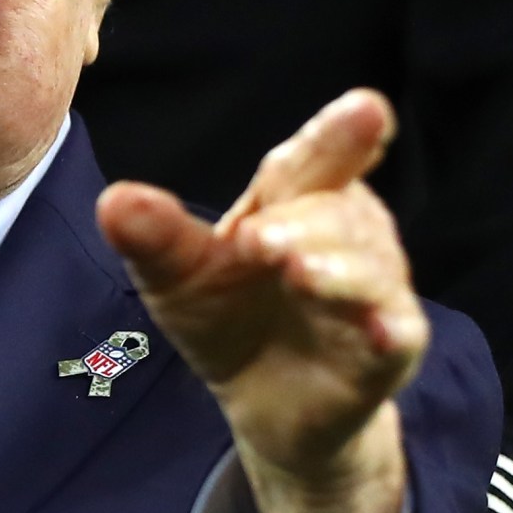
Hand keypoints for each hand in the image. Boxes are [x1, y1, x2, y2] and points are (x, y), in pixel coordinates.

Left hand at [96, 89, 426, 512]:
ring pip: (369, 268)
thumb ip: (155, 238)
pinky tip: (380, 331)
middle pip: (335, 212)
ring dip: (337, 269)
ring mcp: (375, 289)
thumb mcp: (179, 277)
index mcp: (296, 199)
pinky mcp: (390, 348)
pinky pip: (399, 333)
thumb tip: (113, 200)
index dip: (338, 137)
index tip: (367, 109)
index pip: (313, 160)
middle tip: (258, 241)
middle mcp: (348, 232)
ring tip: (297, 271)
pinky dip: (389, 329)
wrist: (263, 403)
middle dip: (301, 221)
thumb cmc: (227, 316)